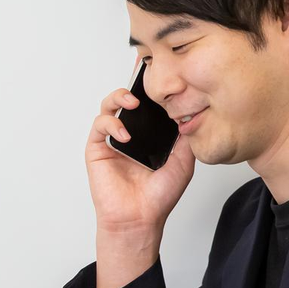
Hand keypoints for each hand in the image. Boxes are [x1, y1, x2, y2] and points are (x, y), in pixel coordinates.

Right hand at [87, 65, 196, 230]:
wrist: (140, 219)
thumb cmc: (158, 197)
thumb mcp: (183, 162)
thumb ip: (185, 138)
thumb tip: (191, 113)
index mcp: (148, 136)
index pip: (147, 106)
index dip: (149, 88)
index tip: (158, 69)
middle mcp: (129, 135)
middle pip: (125, 100)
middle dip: (132, 85)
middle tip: (143, 77)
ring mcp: (112, 141)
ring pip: (108, 107)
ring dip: (118, 98)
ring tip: (132, 102)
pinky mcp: (97, 149)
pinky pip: (99, 127)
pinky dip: (111, 124)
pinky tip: (124, 135)